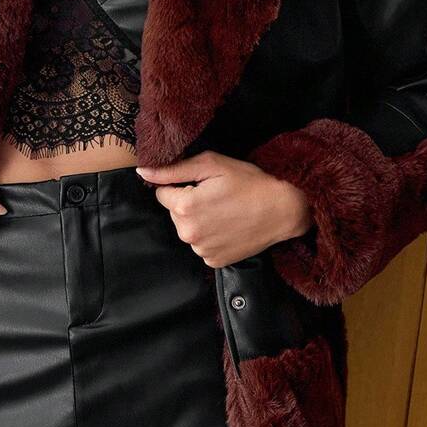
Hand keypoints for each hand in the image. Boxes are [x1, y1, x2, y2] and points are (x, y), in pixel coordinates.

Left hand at [135, 150, 312, 269]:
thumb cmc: (250, 182)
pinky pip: (202, 245)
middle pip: (174, 213)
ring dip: (199, 221)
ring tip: (225, 211)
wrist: (283, 209)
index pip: (162, 193)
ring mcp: (202, 250)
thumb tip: (142, 172)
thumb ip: (173, 170)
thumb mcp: (211, 165)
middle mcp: (188, 233)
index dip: (181, 185)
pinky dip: (211, 236)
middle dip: (189, 203)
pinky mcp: (215, 261)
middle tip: (216, 196)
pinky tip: (229, 227)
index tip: (203, 184)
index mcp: (184, 207)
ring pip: (188, 230)